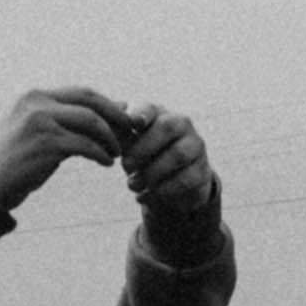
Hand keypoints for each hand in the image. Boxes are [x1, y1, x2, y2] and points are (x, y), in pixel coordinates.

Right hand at [0, 86, 130, 213]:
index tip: (123, 120)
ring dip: (110, 137)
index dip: (107, 105)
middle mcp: (37, 103)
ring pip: (90, 121)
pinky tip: (106, 163)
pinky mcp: (45, 143)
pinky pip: (84, 145)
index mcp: (34, 97)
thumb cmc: (12, 164)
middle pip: (89, 100)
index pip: (81, 92)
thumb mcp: (36, 136)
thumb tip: (102, 112)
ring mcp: (40, 121)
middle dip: (115, 114)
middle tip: (131, 130)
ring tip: (117, 153)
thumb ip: (65, 123)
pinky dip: (100, 154)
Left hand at [117, 105, 214, 221]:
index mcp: (160, 115)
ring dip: (152, 172)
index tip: (132, 123)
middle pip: (167, 127)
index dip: (142, 114)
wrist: (173, 184)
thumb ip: (116, 135)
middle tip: (126, 165)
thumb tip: (104, 124)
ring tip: (132, 185)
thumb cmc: (146, 157)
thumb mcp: (129, 145)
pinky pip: (185, 180)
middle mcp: (182, 126)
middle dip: (144, 147)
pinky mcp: (202, 172)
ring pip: (178, 155)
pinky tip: (143, 196)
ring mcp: (196, 147)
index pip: (151, 109)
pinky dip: (161, 190)